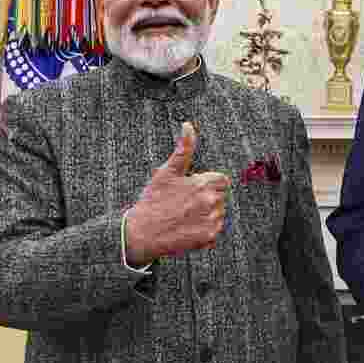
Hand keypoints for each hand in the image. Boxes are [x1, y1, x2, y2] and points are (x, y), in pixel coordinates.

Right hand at [123, 122, 232, 264]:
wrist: (141, 233)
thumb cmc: (153, 200)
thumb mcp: (166, 172)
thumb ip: (183, 149)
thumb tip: (188, 125)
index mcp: (203, 182)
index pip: (222, 180)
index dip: (207, 184)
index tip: (193, 190)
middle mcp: (210, 201)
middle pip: (220, 197)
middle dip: (207, 199)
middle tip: (185, 204)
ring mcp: (211, 220)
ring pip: (219, 214)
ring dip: (207, 215)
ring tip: (184, 217)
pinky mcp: (209, 237)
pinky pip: (215, 231)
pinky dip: (204, 231)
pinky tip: (187, 228)